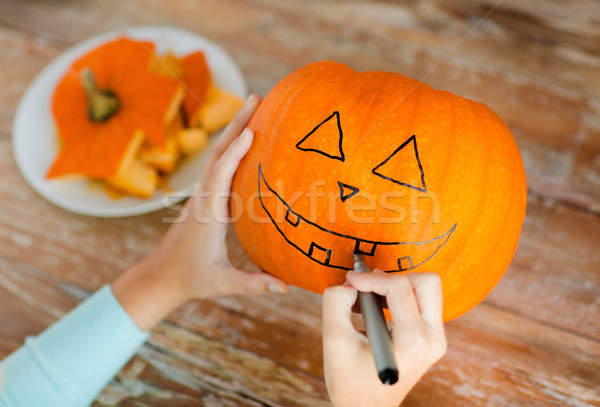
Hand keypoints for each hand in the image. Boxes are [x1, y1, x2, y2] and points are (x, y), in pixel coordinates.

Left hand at [112, 94, 287, 329]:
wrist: (162, 275)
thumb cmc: (192, 278)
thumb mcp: (223, 283)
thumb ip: (253, 284)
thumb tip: (285, 286)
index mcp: (207, 214)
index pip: (221, 176)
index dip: (235, 153)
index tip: (252, 132)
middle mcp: (203, 198)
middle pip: (219, 153)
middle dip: (237, 124)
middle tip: (257, 97)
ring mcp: (202, 195)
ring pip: (218, 155)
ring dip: (235, 129)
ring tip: (256, 107)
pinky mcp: (205, 197)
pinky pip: (220, 164)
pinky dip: (233, 145)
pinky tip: (247, 138)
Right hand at [322, 271, 446, 406]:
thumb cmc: (350, 383)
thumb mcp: (334, 340)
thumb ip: (336, 301)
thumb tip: (350, 281)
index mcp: (413, 341)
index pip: (399, 287)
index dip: (370, 278)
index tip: (350, 280)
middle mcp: (433, 339)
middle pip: (426, 282)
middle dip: (393, 278)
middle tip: (367, 287)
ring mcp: (435, 339)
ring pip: (425, 289)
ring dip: (394, 286)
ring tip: (367, 299)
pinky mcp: (430, 338)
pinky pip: (420, 301)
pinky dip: (397, 296)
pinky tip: (375, 308)